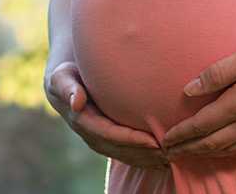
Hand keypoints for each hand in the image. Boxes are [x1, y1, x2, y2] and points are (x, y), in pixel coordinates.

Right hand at [45, 61, 168, 167]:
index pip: (110, 135)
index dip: (132, 140)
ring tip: (173, 158)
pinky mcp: (109, 141)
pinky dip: (147, 158)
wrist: (64, 84)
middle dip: (146, 154)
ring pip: (127, 156)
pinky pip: (129, 154)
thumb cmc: (67, 75)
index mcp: (83, 122)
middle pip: (122, 150)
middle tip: (171, 152)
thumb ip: (68, 88)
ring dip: (149, 159)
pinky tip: (166, 159)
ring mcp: (101, 141)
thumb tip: (76, 102)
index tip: (154, 141)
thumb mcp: (62, 78)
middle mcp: (92, 136)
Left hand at [160, 32, 235, 157]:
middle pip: (212, 143)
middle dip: (189, 149)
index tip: (165, 138)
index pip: (201, 125)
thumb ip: (218, 73)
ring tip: (192, 154)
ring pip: (230, 150)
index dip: (181, 134)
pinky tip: (226, 151)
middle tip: (171, 152)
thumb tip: (189, 90)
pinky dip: (231, 154)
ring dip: (207, 154)